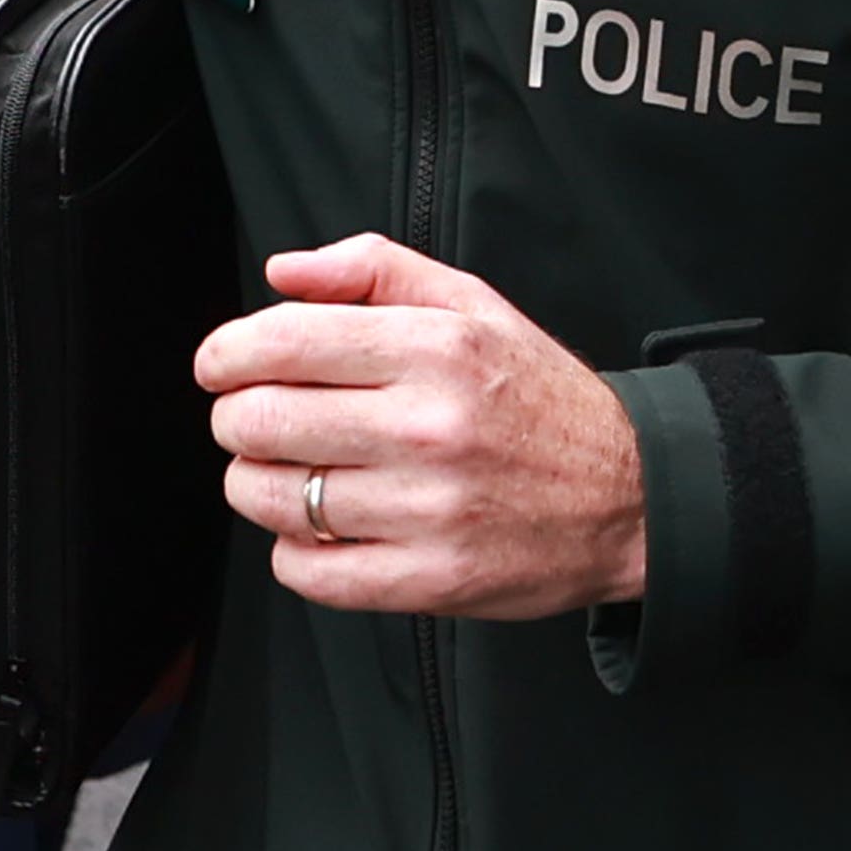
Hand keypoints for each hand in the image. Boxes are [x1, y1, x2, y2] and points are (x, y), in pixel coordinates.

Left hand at [198, 234, 648, 620]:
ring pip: (272, 498)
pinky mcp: (430, 581)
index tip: (220, 365)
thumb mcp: (473, 305)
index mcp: (436, 347)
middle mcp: (429, 426)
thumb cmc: (538, 397)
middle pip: (259, 422)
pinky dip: (296, 551)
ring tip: (295, 473)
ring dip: (260, 484)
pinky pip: (307, 572)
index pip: (281, 342)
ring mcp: (428, 510)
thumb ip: (374, 269)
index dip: (226, 354)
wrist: (631, 496)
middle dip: (238, 418)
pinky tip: (327, 528)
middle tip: (258, 420)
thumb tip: (283, 272)